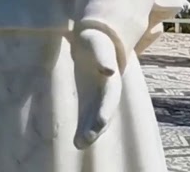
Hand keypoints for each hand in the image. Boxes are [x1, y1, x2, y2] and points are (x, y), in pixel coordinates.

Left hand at [72, 27, 121, 149]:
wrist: (95, 43)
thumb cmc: (96, 43)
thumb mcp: (98, 46)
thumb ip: (103, 58)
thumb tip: (109, 70)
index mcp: (112, 81)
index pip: (110, 99)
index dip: (105, 110)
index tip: (100, 122)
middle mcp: (108, 94)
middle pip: (104, 113)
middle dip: (96, 128)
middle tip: (84, 141)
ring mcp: (99, 99)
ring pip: (96, 120)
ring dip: (90, 133)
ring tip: (79, 145)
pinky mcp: (89, 101)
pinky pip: (87, 117)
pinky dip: (84, 129)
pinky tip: (77, 142)